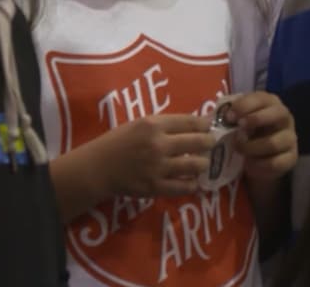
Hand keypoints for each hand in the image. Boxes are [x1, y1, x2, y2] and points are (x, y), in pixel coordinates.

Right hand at [97, 114, 215, 198]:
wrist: (98, 167)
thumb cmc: (118, 142)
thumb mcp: (138, 124)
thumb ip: (163, 125)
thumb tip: (193, 124)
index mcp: (153, 125)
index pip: (190, 122)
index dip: (205, 124)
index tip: (210, 126)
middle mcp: (159, 144)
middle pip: (198, 142)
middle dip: (210, 142)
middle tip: (211, 144)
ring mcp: (159, 167)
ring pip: (196, 165)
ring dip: (203, 163)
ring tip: (202, 163)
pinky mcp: (156, 187)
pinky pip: (185, 187)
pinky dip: (192, 184)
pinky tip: (192, 181)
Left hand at [226, 92, 297, 183]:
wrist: (258, 156)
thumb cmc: (245, 130)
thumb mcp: (236, 120)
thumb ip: (228, 115)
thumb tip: (211, 117)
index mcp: (269, 102)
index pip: (261, 98)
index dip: (244, 106)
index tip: (229, 117)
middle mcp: (284, 117)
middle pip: (278, 114)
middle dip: (256, 120)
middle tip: (238, 129)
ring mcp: (290, 137)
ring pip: (274, 143)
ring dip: (252, 147)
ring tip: (239, 150)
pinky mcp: (291, 157)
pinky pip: (276, 163)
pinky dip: (259, 165)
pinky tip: (249, 165)